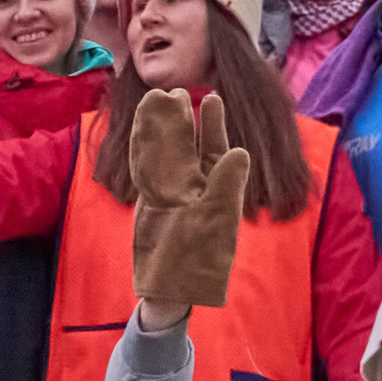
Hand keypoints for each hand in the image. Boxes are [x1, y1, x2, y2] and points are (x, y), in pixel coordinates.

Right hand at [129, 89, 247, 308]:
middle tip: (179, 91)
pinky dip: (143, 149)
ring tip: (158, 101)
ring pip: (166, 153)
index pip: (216, 151)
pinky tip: (142, 129)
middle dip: (186, 120)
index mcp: (217, 191)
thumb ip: (225, 188)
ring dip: (162, 129)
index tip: (211, 97)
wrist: (170, 289)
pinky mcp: (150, 201)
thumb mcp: (215, 224)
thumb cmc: (199, 263)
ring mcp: (171, 193)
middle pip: (190, 146)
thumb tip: (239, 151)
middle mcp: (195, 188)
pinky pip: (146, 169)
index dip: (214, 125)